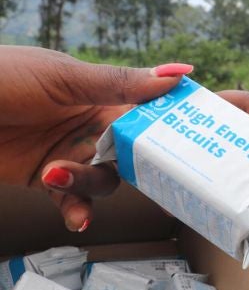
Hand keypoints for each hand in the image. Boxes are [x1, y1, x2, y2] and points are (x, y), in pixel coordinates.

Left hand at [0, 45, 191, 231]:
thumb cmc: (1, 77)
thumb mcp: (65, 77)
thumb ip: (120, 83)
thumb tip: (178, 74)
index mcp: (101, 93)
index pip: (147, 112)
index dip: (168, 128)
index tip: (190, 143)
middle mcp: (90, 124)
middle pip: (132, 153)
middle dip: (134, 164)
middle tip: (136, 171)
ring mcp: (69, 151)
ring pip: (104, 178)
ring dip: (91, 182)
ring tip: (60, 173)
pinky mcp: (46, 177)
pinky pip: (73, 199)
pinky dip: (78, 209)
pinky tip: (76, 215)